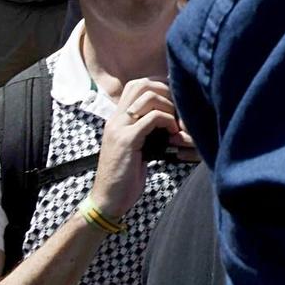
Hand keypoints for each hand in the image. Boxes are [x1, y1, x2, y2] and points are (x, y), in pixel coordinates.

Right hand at [90, 78, 182, 217]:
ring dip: (169, 106)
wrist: (107, 199)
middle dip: (166, 92)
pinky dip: (168, 121)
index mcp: (117, 119)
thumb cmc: (125, 176)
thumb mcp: (136, 147)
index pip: (136, 85)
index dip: (159, 87)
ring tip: (175, 123)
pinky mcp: (127, 141)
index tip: (173, 103)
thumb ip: (146, 130)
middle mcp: (116, 119)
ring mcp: (119, 128)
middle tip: (176, 111)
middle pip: (142, 84)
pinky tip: (173, 133)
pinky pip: (152, 118)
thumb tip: (169, 118)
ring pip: (148, 96)